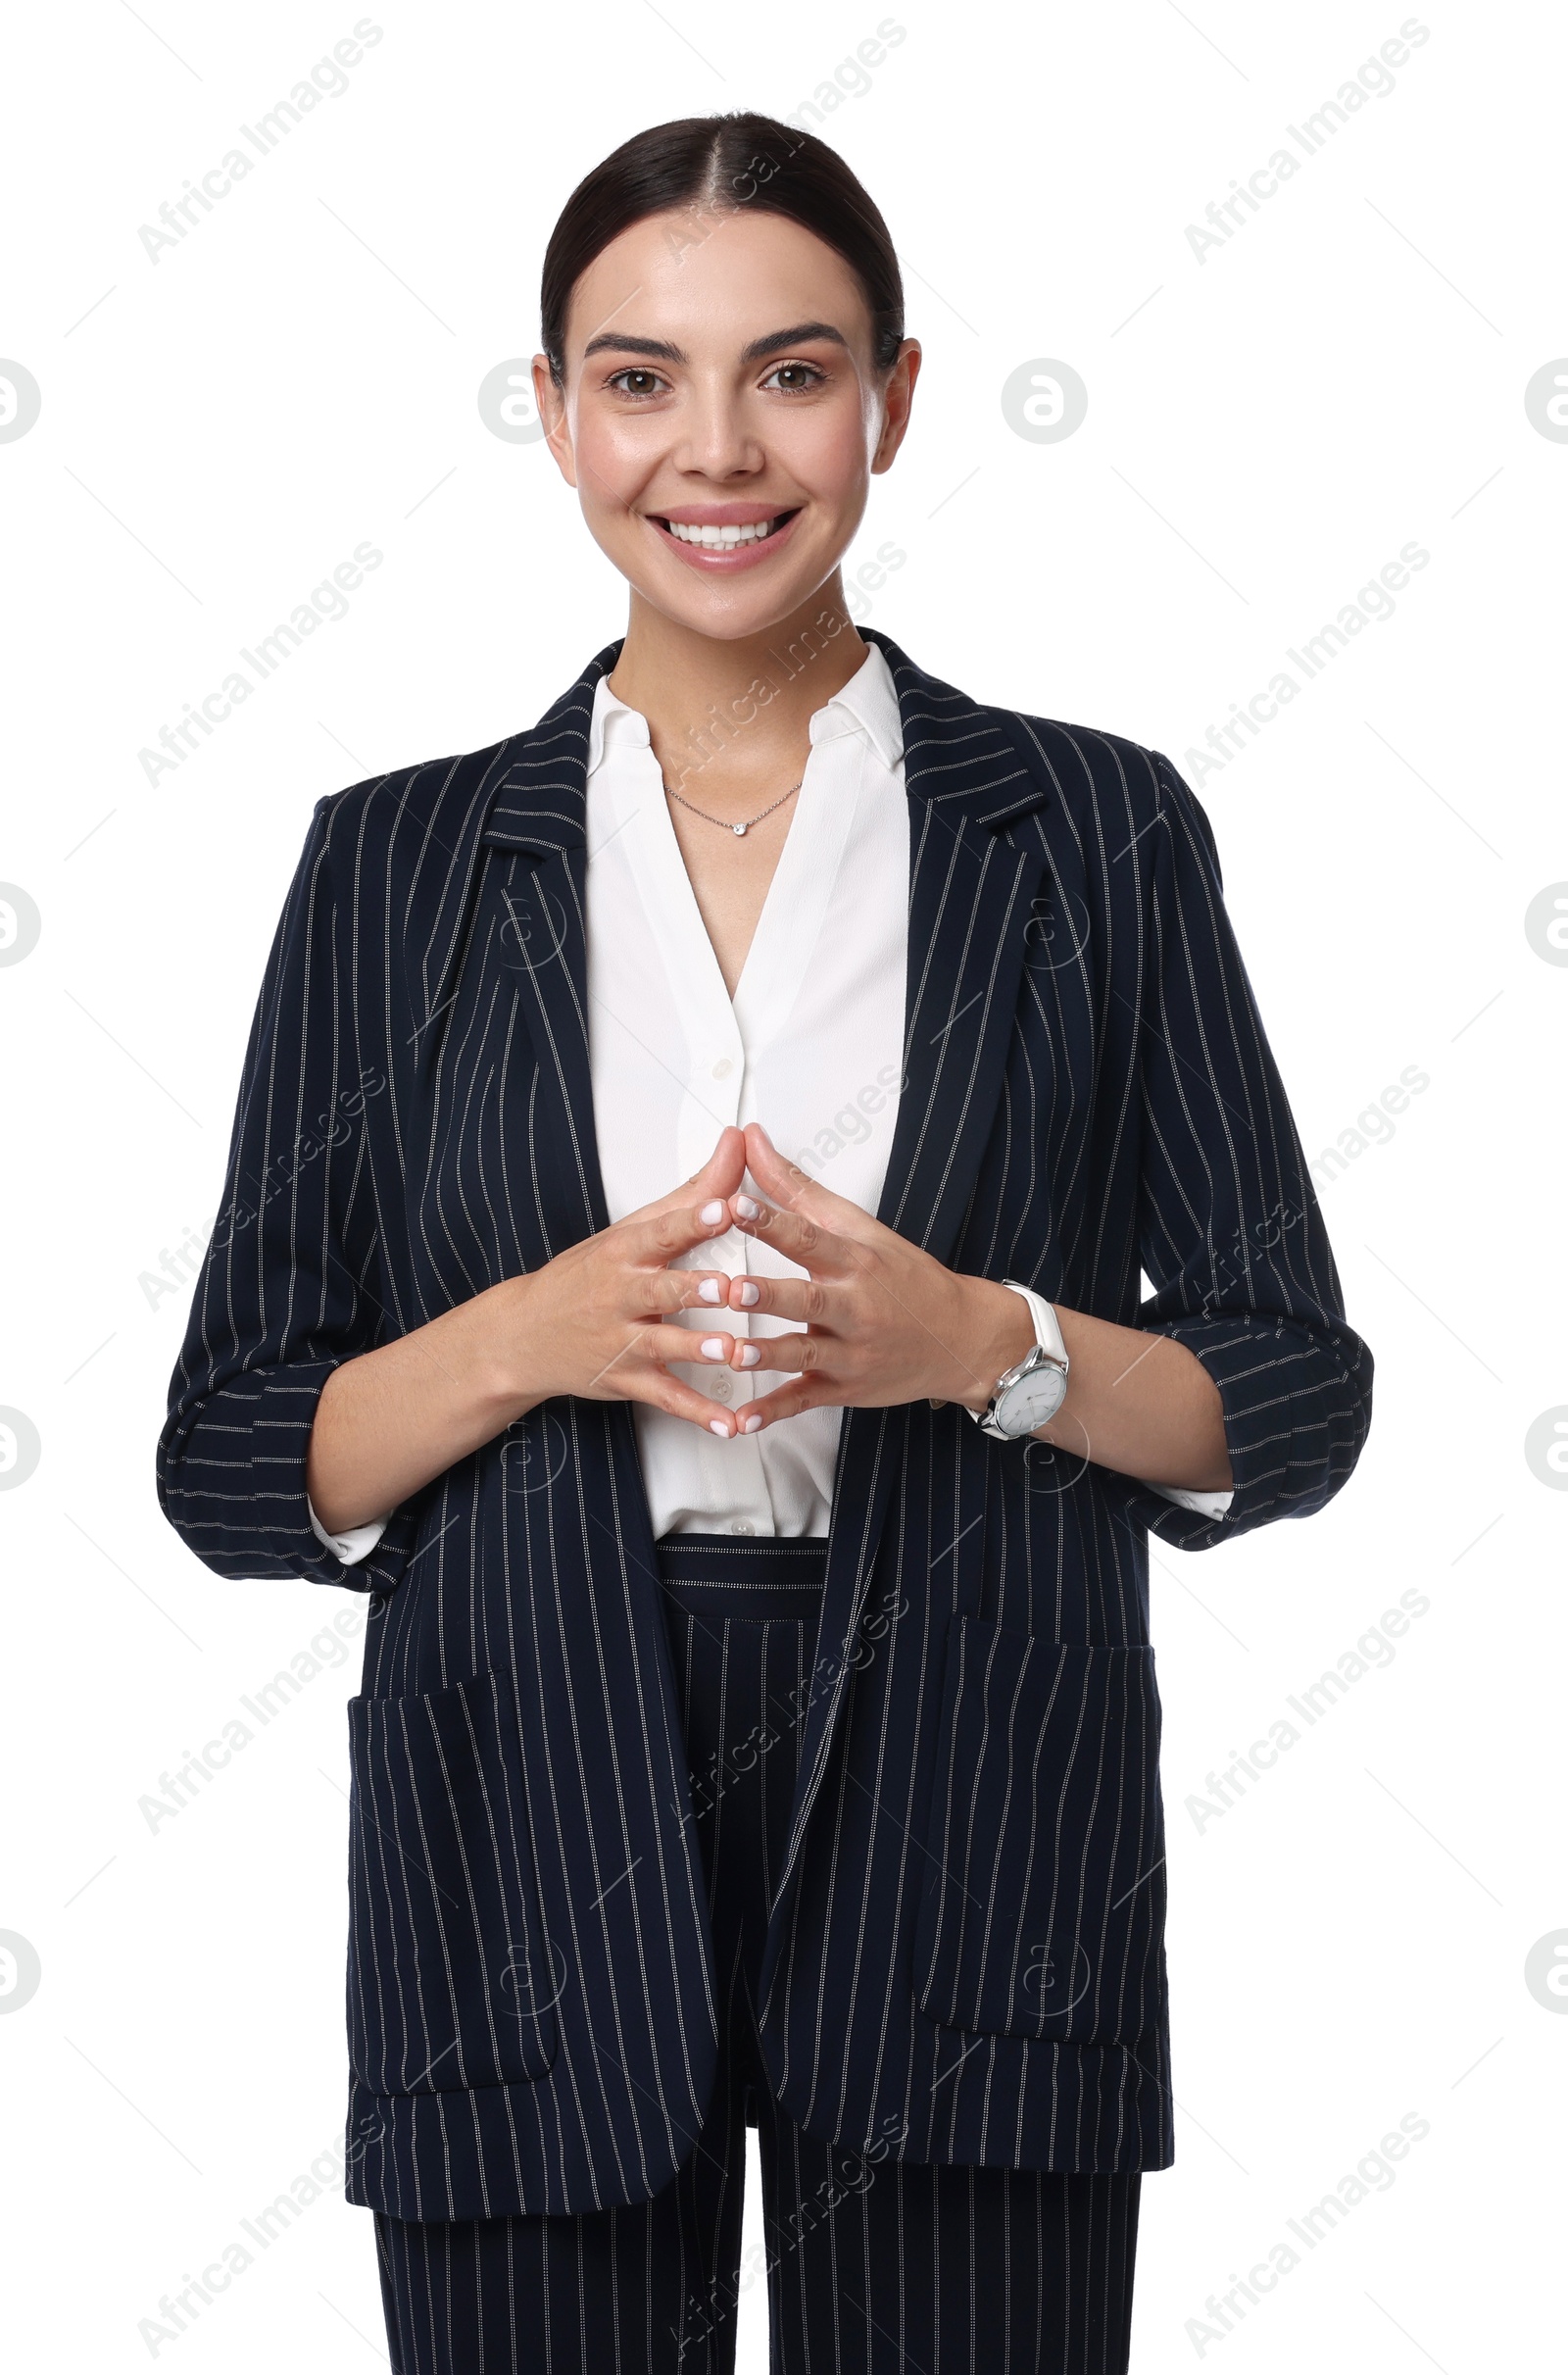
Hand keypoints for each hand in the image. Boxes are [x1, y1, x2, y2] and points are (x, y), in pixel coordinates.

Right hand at [507, 1125, 765, 1436]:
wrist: (522, 1335)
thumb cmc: (587, 1275)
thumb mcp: (633, 1228)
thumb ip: (695, 1191)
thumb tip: (741, 1141)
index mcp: (624, 1253)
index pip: (661, 1232)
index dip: (692, 1221)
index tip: (725, 1207)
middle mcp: (620, 1296)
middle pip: (660, 1291)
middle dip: (694, 1290)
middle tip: (727, 1287)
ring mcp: (621, 1342)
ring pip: (663, 1347)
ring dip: (697, 1351)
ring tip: (731, 1353)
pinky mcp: (625, 1380)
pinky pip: (665, 1398)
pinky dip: (697, 1414)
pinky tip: (730, 1424)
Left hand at [711, 1123, 1032, 1428]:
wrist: (961, 1339)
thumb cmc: (905, 1278)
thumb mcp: (861, 1228)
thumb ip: (798, 1189)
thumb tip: (752, 1140)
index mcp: (856, 1262)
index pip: (810, 1237)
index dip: (772, 1221)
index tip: (737, 1206)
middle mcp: (854, 1308)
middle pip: (807, 1299)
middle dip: (769, 1295)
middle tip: (732, 1288)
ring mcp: (849, 1352)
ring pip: (803, 1355)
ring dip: (766, 1355)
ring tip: (733, 1353)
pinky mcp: (844, 1388)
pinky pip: (804, 1401)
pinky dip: (772, 1413)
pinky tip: (739, 1421)